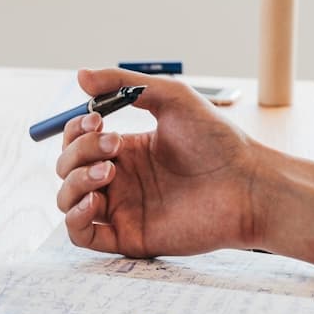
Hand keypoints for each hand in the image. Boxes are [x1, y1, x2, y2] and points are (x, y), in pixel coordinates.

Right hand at [55, 68, 313, 267]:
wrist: (246, 184)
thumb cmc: (217, 140)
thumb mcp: (171, 98)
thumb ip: (123, 84)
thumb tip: (78, 76)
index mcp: (127, 150)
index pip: (77, 141)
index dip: (76, 130)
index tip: (97, 120)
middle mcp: (120, 180)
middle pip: (68, 167)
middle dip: (79, 151)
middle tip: (115, 146)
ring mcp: (122, 210)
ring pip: (66, 200)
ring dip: (74, 182)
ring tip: (109, 172)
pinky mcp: (128, 237)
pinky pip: (81, 236)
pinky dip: (75, 217)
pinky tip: (96, 200)